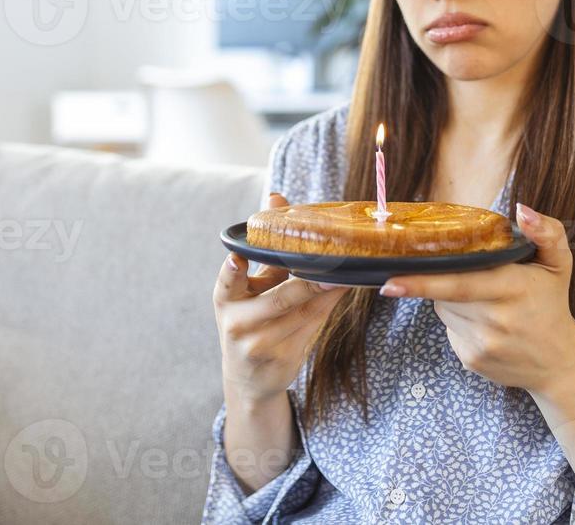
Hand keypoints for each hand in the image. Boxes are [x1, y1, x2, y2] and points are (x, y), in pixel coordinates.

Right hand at [213, 192, 347, 403]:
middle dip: (306, 284)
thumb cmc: (251, 318)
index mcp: (226, 300)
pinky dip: (330, 305)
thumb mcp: (249, 286)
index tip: (237, 259)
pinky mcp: (285, 359)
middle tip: (331, 267)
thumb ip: (264, 247)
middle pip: (278, 300)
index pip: (225, 284)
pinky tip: (346, 288)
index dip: (231, 272)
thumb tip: (275, 196)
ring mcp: (262, 345)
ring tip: (348, 273)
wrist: (249, 378)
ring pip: (303, 313)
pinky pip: (314, 326)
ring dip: (328, 292)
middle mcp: (239, 324)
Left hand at [379, 203, 574, 395]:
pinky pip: (449, 330)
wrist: (559, 364)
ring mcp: (482, 344)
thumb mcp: (559, 263)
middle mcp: (495, 320)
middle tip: (459, 274)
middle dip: (443, 280)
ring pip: (443, 310)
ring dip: (451, 299)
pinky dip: (458, 321)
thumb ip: (545, 231)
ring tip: (483, 300)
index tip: (390, 279)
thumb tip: (521, 210)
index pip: (459, 283)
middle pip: (445, 293)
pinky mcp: (471, 360)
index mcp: (513, 289)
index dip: (422, 282)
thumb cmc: (553, 304)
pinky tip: (484, 322)